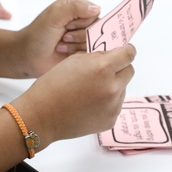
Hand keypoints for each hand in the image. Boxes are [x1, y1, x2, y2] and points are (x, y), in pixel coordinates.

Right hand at [12, 44, 135, 149]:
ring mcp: (113, 106)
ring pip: (122, 89)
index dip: (127, 51)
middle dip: (120, 68)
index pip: (128, 55)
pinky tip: (89, 103)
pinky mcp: (110, 120)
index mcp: (103, 68)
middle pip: (129, 71)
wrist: (42, 115)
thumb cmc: (53, 86)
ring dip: (112, 86)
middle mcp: (112, 87)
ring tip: (90, 90)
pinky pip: (115, 105)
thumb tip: (112, 56)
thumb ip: (97, 57)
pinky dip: (106, 102)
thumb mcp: (74, 61)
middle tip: (104, 71)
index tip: (125, 51)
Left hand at [16, 0, 101, 77]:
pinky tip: (64, 52)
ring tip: (61, 44)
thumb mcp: (54, 16)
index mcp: (75, 7)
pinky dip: (77, 53)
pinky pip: (91, 53)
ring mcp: (81, 36)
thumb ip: (74, 8)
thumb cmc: (37, 34)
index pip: (94, 12)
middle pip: (96, 28)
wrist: (28, 56)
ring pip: (94, 41)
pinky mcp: (81, 51)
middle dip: (79, 34)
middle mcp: (80, 20)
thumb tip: (96, 8)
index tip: (68, 25)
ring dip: (76, 44)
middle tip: (64, 36)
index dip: (83, 21)